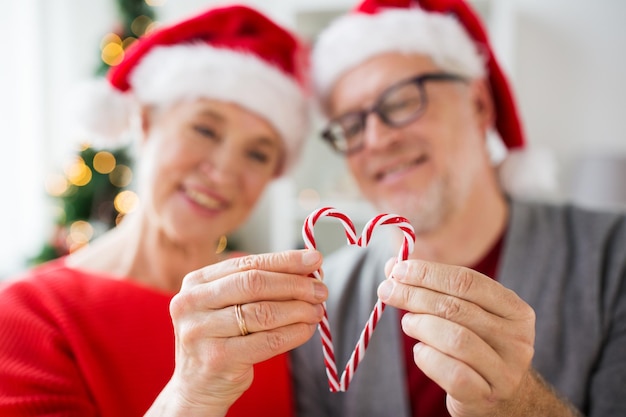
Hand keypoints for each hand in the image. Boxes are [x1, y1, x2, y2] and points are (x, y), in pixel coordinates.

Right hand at [147, 250, 326, 416]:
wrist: (196, 386)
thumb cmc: (219, 338)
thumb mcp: (226, 305)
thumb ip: (257, 286)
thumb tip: (307, 269)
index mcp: (196, 282)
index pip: (248, 264)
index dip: (285, 260)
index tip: (315, 259)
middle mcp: (192, 303)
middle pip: (255, 284)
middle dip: (294, 284)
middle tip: (321, 289)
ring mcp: (201, 332)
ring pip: (263, 313)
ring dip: (298, 309)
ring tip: (317, 310)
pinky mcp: (218, 358)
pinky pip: (268, 341)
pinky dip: (294, 333)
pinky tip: (307, 329)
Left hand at [378, 259, 536, 416]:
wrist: (500, 396)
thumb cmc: (476, 344)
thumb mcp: (465, 313)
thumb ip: (433, 287)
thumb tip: (392, 266)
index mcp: (515, 310)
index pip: (467, 281)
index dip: (428, 273)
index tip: (398, 270)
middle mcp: (517, 339)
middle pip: (457, 308)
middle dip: (415, 296)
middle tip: (387, 291)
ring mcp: (504, 371)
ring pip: (455, 339)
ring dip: (421, 325)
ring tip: (407, 323)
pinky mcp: (485, 396)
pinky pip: (451, 372)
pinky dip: (427, 357)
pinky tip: (420, 350)